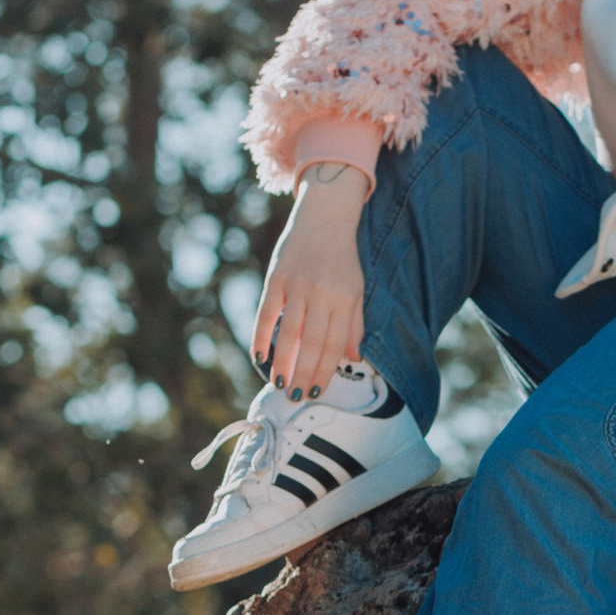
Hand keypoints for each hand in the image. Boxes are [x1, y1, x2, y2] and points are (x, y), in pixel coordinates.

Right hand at [250, 167, 368, 400]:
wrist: (324, 217)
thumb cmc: (343, 259)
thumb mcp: (356, 290)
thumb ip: (354, 325)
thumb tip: (353, 358)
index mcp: (344, 300)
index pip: (334, 345)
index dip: (324, 371)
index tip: (316, 391)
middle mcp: (321, 294)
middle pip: (312, 343)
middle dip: (303, 373)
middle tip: (295, 397)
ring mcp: (297, 286)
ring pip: (289, 332)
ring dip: (283, 362)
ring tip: (279, 383)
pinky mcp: (276, 278)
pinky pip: (267, 313)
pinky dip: (262, 335)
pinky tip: (259, 356)